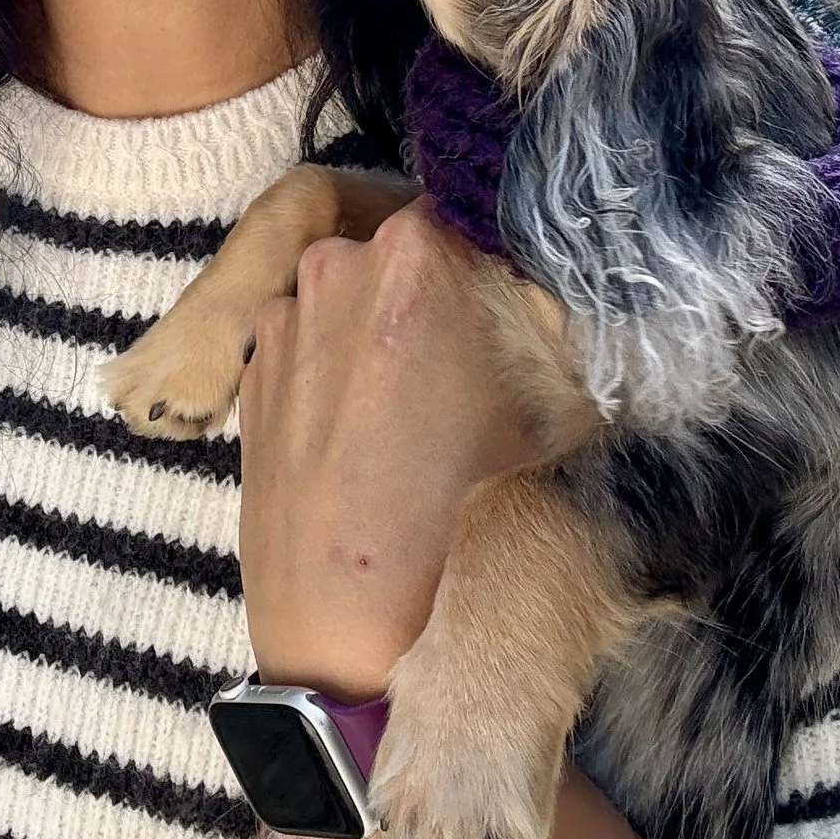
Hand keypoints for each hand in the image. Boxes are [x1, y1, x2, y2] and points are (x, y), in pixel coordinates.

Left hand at [237, 196, 554, 703]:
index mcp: (420, 256)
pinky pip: (312, 346)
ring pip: (355, 298)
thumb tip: (589, 284)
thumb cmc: (463, 520)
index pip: (475, 211)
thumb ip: (570, 325)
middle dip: (446, 292)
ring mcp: (283, 320)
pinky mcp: (250, 375)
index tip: (524, 296)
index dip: (505, 252)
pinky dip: (340, 373)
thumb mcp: (560, 415)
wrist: (351, 627)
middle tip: (482, 362)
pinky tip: (370, 440)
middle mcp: (338, 267)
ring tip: (423, 417)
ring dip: (387, 332)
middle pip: (410, 250)